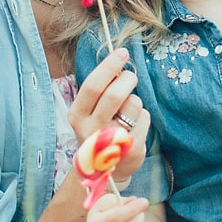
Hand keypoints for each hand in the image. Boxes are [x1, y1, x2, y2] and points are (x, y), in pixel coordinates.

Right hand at [68, 47, 151, 173]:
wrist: (101, 169)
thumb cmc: (98, 128)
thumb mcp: (89, 111)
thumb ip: (100, 89)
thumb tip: (118, 63)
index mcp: (77, 115)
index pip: (93, 86)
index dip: (109, 66)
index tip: (122, 53)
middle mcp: (92, 129)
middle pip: (115, 95)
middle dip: (128, 79)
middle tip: (130, 77)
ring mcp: (112, 141)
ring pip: (134, 104)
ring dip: (135, 101)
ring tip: (127, 113)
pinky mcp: (131, 149)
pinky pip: (145, 118)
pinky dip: (142, 117)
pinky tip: (133, 128)